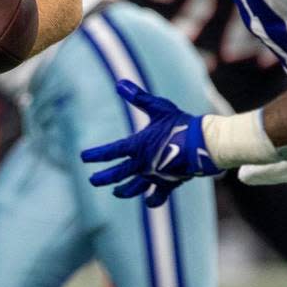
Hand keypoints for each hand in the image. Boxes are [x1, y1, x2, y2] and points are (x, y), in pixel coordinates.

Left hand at [80, 80, 220, 207]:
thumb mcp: (158, 107)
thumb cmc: (180, 123)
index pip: (111, 152)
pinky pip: (158, 196)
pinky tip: (149, 202)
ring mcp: (155, 175)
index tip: (83, 157)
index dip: (96, 155)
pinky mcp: (169, 183)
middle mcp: (143, 164)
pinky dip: (152, 200)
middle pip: (118, 174)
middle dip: (103, 177)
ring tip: (116, 193)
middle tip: (92, 180)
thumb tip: (120, 83)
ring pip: (135, 187)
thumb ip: (138, 97)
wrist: (203, 144)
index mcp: (138, 146)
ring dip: (124, 191)